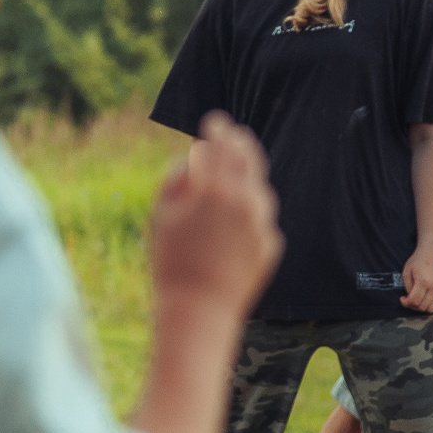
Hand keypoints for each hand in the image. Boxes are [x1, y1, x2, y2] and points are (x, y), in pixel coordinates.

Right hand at [150, 114, 281, 316]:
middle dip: (239, 142)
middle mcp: (245, 202)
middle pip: (249, 158)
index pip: (221, 145)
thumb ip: (176, 180)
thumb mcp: (162, 217)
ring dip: (246, 178)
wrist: (200, 311)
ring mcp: (262, 223)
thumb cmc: (172, 263)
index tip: (214, 121)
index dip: (217, 129)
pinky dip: (249, 212)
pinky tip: (232, 226)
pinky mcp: (271, 244)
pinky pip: (260, 218)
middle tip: (232, 135)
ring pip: (258, 188)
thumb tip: (192, 160)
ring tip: (229, 182)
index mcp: (215, 190)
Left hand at [401, 245, 432, 312]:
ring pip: (430, 309)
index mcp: (423, 281)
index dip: (405, 303)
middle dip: (412, 306)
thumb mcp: (406, 272)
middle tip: (408, 299)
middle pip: (422, 306)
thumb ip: (407, 287)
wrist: (431, 254)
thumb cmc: (417, 262)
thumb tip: (409, 299)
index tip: (402, 298)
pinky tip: (424, 300)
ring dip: (421, 308)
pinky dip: (430, 307)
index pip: (414, 301)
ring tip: (417, 300)